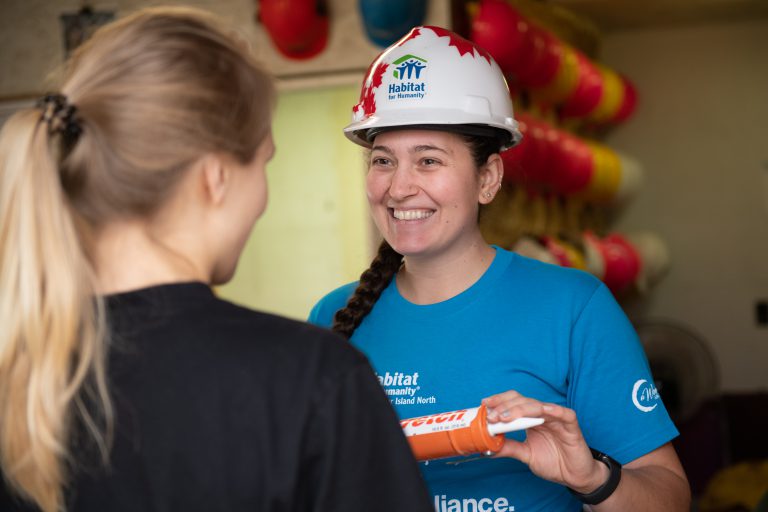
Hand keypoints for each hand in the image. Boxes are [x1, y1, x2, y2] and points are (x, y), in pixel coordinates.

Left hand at [482, 390, 607, 492]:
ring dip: (520, 409)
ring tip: (505, 417)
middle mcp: (542, 414)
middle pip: (522, 400)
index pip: (513, 402)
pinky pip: (563, 413)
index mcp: (530, 419)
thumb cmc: (553, 462)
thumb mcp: (526, 455)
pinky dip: (553, 410)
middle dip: (504, 406)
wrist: (575, 477)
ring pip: (537, 405)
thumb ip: (509, 448)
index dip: (499, 402)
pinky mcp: (571, 425)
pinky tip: (542, 411)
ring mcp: (556, 418)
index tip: (484, 406)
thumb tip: (486, 446)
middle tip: (492, 415)